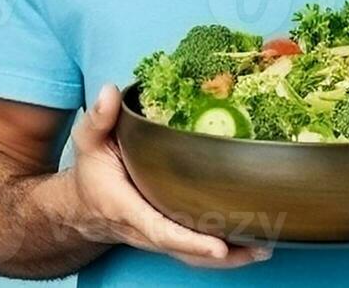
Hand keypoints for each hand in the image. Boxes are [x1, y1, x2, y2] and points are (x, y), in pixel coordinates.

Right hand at [63, 83, 270, 268]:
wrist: (85, 207)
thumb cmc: (93, 173)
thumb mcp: (89, 142)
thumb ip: (98, 118)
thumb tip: (110, 92)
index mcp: (127, 208)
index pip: (161, 229)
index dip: (191, 240)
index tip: (219, 247)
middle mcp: (146, 229)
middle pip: (186, 249)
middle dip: (224, 254)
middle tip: (260, 246)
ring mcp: (159, 237)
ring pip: (194, 257)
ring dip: (231, 257)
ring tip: (264, 247)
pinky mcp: (170, 236)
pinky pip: (196, 251)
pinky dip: (225, 252)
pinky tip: (252, 243)